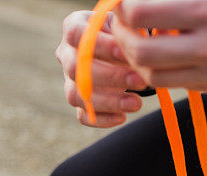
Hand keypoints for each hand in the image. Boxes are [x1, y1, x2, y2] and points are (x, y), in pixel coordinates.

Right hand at [56, 10, 148, 127]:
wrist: (121, 50)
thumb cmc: (123, 34)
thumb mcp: (125, 24)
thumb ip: (126, 30)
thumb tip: (139, 45)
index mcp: (74, 26)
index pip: (76, 34)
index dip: (100, 44)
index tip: (125, 51)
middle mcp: (66, 53)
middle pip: (76, 68)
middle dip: (111, 76)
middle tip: (140, 81)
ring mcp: (70, 80)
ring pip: (76, 95)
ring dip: (108, 101)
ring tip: (136, 103)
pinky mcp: (79, 102)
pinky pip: (82, 116)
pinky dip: (102, 119)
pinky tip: (123, 116)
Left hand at [111, 0, 206, 94]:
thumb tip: (133, 0)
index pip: (139, 12)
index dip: (121, 8)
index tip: (122, 3)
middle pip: (139, 52)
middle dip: (122, 38)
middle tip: (123, 26)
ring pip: (154, 76)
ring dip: (138, 60)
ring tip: (142, 40)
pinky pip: (178, 84)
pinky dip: (164, 70)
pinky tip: (168, 53)